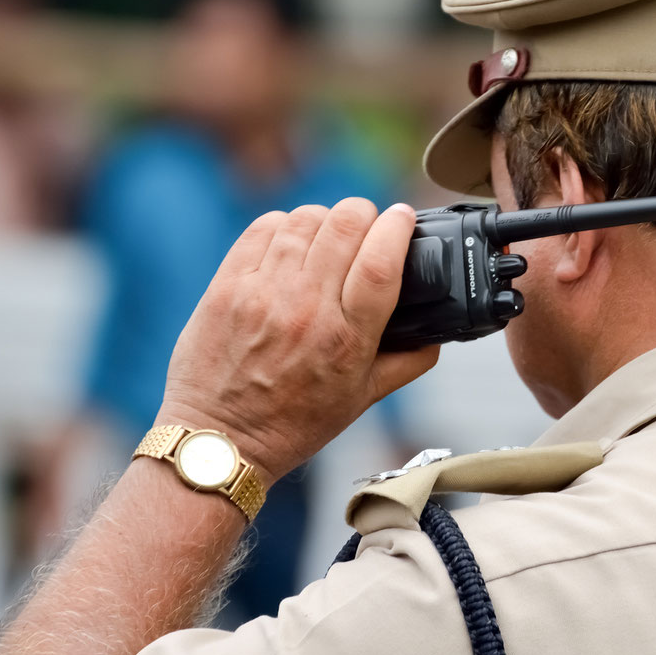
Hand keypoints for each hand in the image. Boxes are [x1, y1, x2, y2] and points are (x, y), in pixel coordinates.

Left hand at [157, 199, 438, 485]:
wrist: (218, 440)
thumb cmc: (291, 424)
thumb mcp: (362, 400)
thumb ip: (407, 364)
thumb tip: (437, 335)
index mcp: (346, 340)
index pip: (381, 261)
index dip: (398, 227)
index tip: (405, 218)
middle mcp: (305, 310)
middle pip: (345, 225)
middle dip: (365, 214)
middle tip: (367, 226)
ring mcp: (262, 294)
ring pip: (305, 219)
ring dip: (326, 219)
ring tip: (328, 236)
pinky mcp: (227, 286)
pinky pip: (263, 228)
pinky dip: (285, 225)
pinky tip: (291, 242)